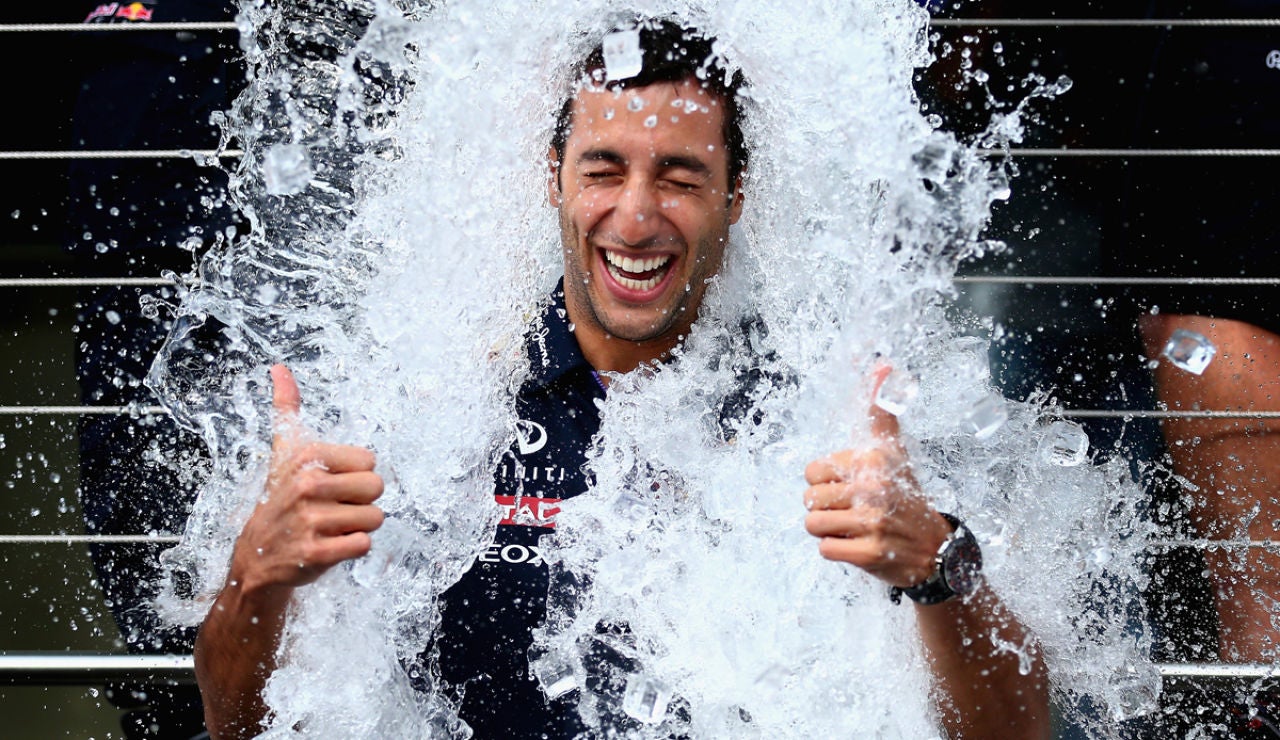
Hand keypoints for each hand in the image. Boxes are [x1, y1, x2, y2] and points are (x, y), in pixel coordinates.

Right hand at [227, 364, 384, 597]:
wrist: (257, 555)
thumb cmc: (279, 498)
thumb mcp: (282, 451)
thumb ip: (287, 408)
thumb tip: (280, 368)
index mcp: (306, 457)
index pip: (370, 461)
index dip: (355, 475)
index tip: (329, 484)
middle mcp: (308, 485)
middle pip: (377, 488)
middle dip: (361, 501)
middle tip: (332, 508)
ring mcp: (311, 521)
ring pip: (375, 518)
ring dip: (357, 526)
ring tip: (329, 527)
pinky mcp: (317, 553)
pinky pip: (364, 544)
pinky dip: (353, 547)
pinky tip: (330, 545)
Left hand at [802, 368, 951, 588]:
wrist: (935, 547)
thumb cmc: (905, 494)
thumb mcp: (893, 450)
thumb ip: (880, 410)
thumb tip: (883, 364)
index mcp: (873, 461)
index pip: (811, 471)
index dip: (825, 482)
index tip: (850, 487)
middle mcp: (874, 488)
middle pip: (809, 499)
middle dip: (826, 508)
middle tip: (853, 511)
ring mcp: (873, 522)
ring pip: (813, 524)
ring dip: (829, 530)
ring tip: (854, 528)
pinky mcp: (870, 554)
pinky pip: (825, 549)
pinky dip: (837, 550)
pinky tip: (859, 545)